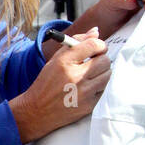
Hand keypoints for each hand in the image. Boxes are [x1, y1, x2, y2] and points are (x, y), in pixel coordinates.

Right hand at [10, 27, 108, 142]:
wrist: (37, 111)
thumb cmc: (46, 83)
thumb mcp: (55, 60)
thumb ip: (75, 43)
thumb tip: (95, 32)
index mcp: (64, 62)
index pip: (93, 45)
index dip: (100, 44)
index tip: (99, 47)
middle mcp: (75, 77)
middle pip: (104, 60)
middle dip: (102, 58)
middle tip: (95, 61)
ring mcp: (83, 93)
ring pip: (107, 75)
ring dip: (102, 73)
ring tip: (90, 75)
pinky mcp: (88, 105)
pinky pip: (103, 90)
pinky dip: (98, 87)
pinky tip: (87, 88)